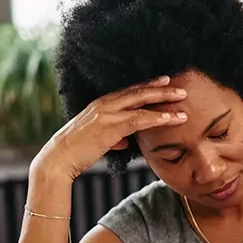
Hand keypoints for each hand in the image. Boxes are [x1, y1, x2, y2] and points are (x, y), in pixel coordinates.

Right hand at [31, 76, 188, 182]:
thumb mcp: (98, 140)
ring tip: (183, 101)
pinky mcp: (110, 127)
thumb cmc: (78, 152)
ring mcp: (107, 114)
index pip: (129, 91)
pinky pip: (138, 120)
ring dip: (164, 101)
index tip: (165, 83)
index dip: (148, 86)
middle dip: (161, 89)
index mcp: (101, 104)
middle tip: (180, 88)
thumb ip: (114, 137)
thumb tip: (125, 140)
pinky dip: (156, 118)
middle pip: (138, 91)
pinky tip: (171, 119)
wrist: (59, 159)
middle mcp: (104, 104)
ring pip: (141, 102)